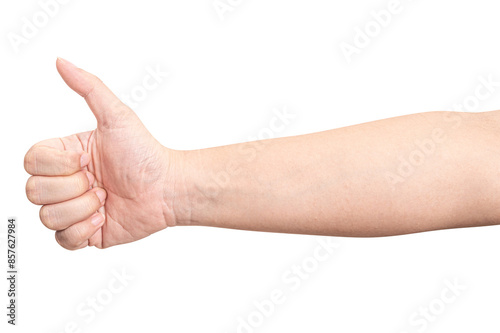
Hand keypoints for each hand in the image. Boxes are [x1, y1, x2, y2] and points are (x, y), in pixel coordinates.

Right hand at [25, 58, 182, 249]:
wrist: (168, 188)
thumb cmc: (145, 153)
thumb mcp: (117, 116)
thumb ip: (89, 88)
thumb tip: (61, 61)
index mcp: (65, 156)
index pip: (31, 162)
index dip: (57, 164)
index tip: (88, 159)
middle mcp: (65, 182)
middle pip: (34, 191)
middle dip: (72, 187)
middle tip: (100, 181)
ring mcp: (73, 209)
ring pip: (47, 217)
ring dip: (82, 207)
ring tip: (106, 198)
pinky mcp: (84, 234)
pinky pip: (63, 240)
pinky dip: (84, 230)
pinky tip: (104, 217)